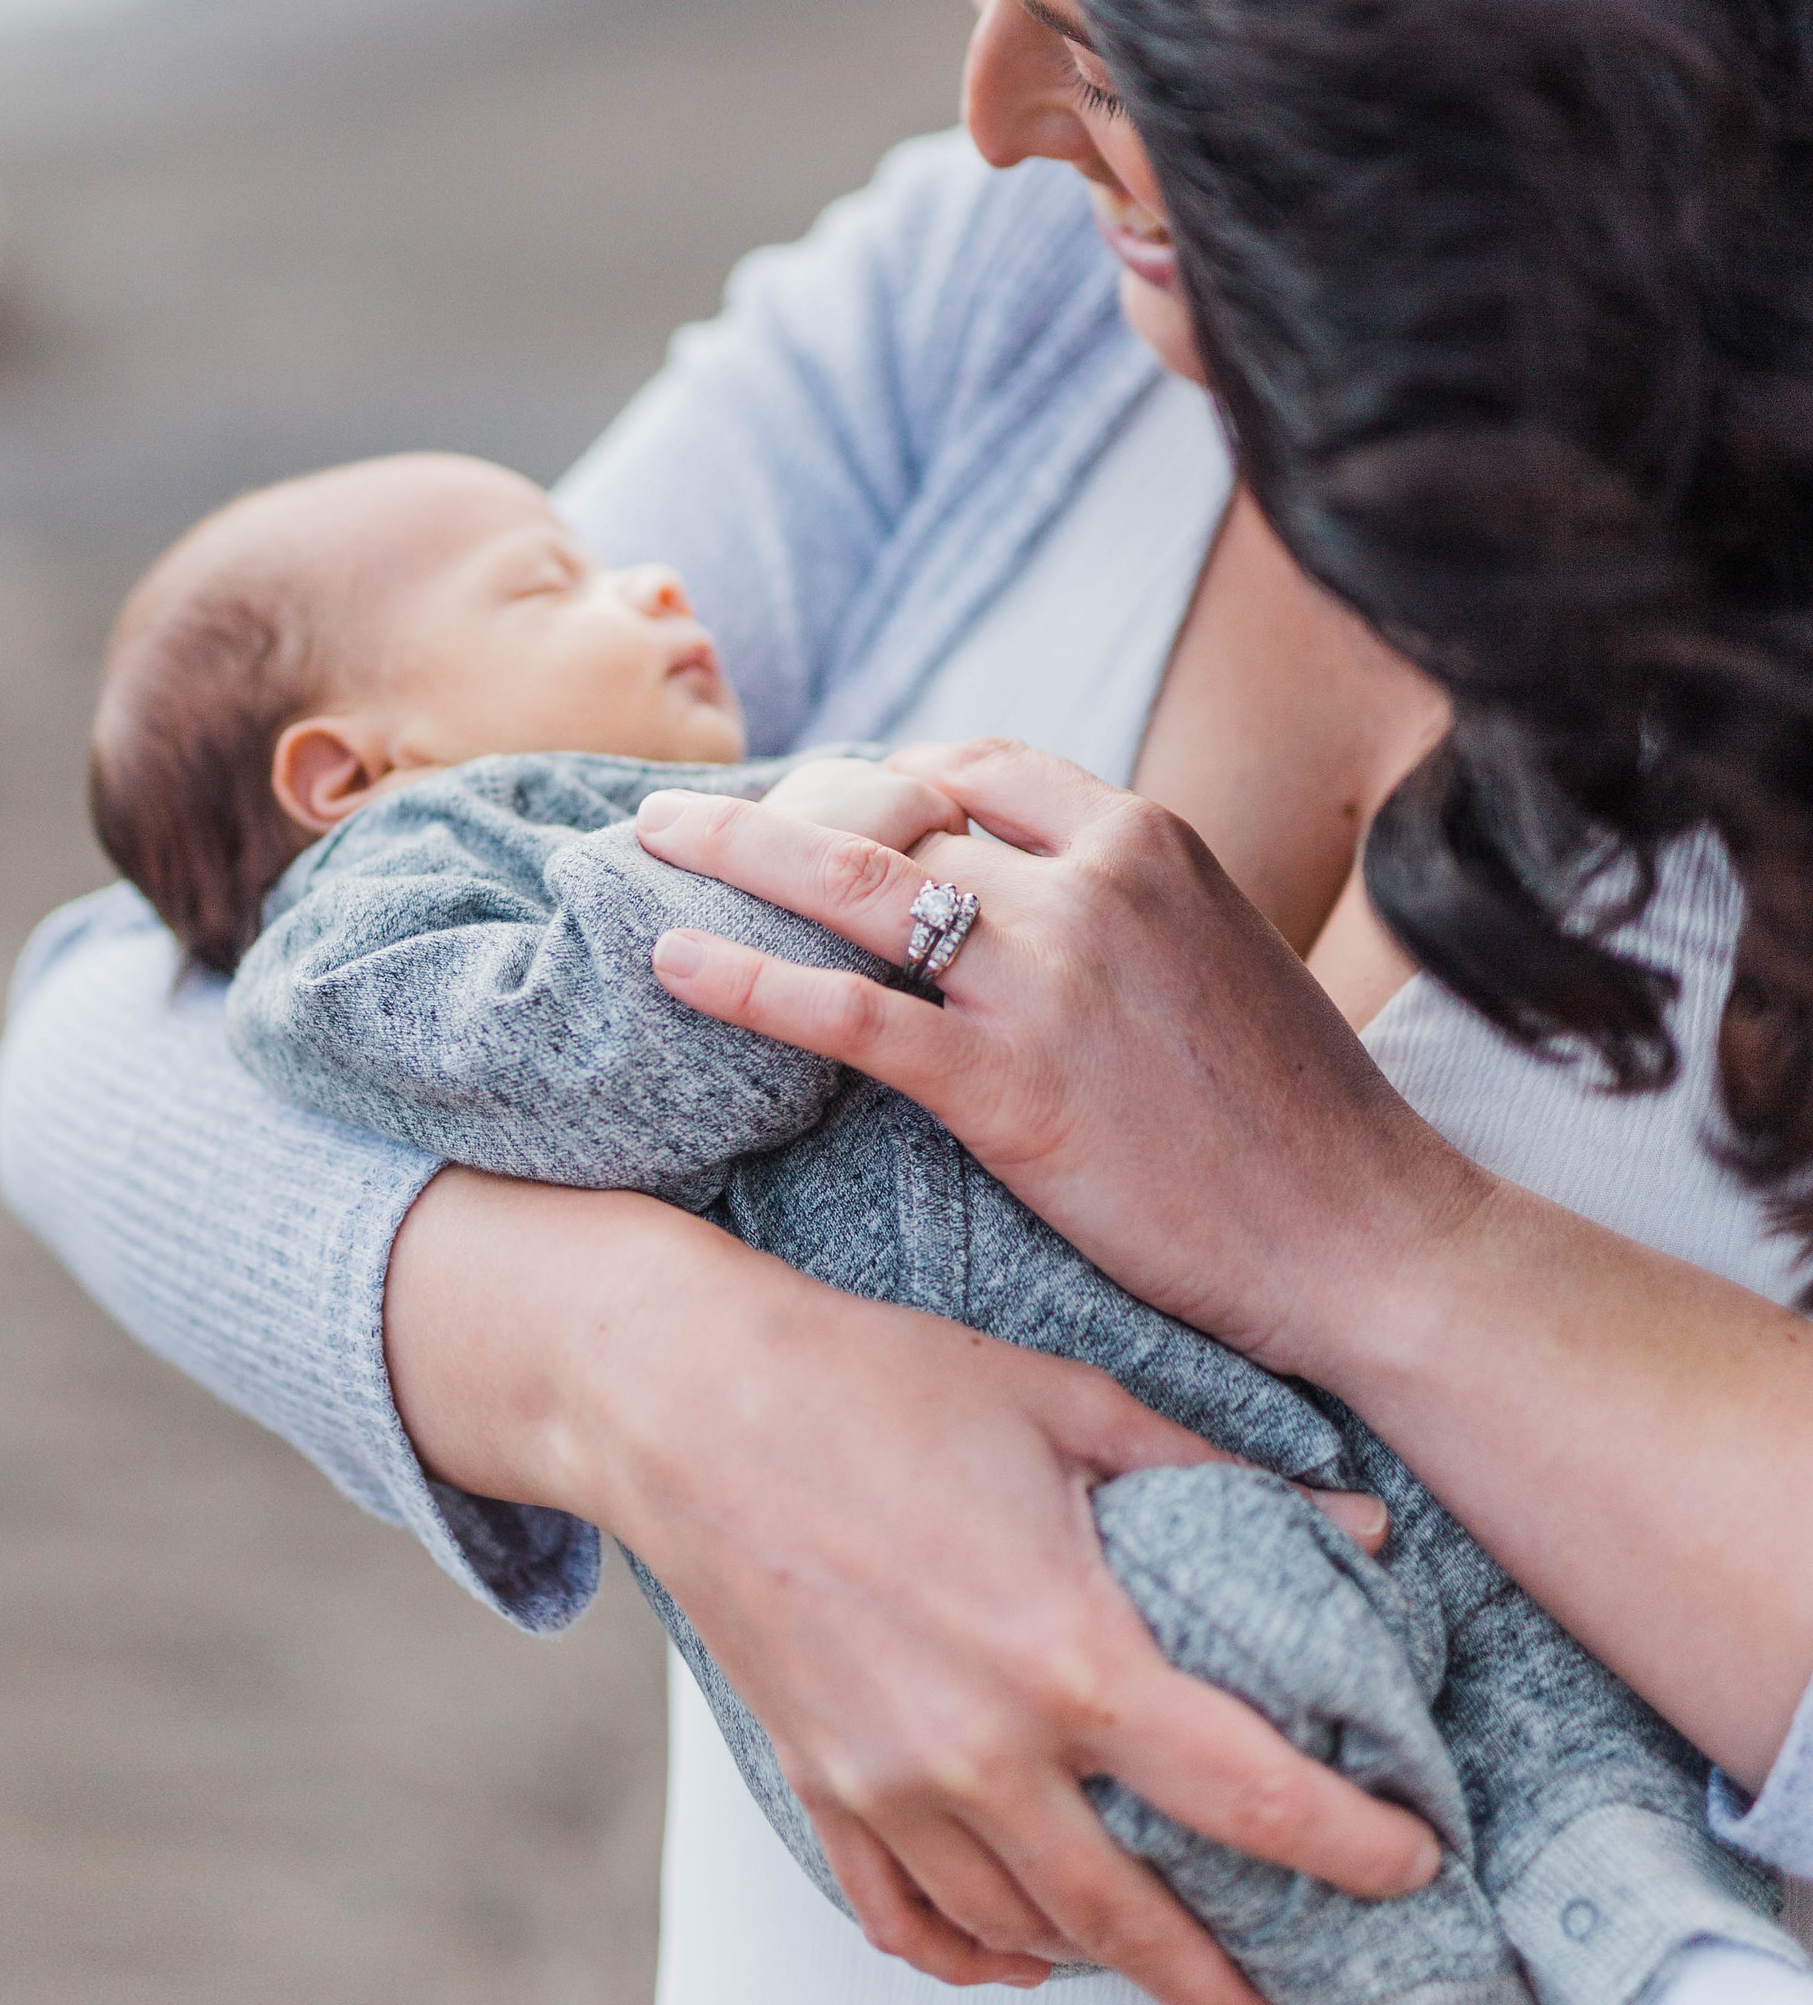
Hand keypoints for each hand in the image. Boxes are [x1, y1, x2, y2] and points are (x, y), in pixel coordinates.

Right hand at [383, 1172, 1437, 2004]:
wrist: (688, 1402)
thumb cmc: (878, 1381)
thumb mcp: (1070, 1404)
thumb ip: (1220, 1477)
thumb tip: (1365, 1532)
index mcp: (1068, 1654)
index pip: (1249, 1795)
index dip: (1350, 1845)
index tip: (1411, 1864)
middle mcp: (981, 1751)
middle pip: (1135, 1925)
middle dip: (1228, 1996)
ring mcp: (890, 1784)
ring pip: (1022, 1932)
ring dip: (1107, 1970)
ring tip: (1171, 1977)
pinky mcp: (821, 1786)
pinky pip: (906, 1920)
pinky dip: (973, 1955)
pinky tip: (1022, 1956)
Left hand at [635, 737, 1484, 1375]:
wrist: (1362, 1236)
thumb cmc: (1296, 1117)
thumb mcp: (1220, 954)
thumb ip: (1122, 907)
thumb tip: (1022, 892)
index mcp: (1146, 839)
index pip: (972, 767)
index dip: (881, 782)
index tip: (822, 812)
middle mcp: (1090, 884)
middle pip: (891, 810)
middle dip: (781, 808)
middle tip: (686, 818)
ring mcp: (1044, 981)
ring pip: (846, 884)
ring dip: (731, 854)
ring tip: (643, 847)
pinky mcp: (1006, 1086)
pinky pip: (843, 1014)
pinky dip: (744, 981)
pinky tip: (673, 965)